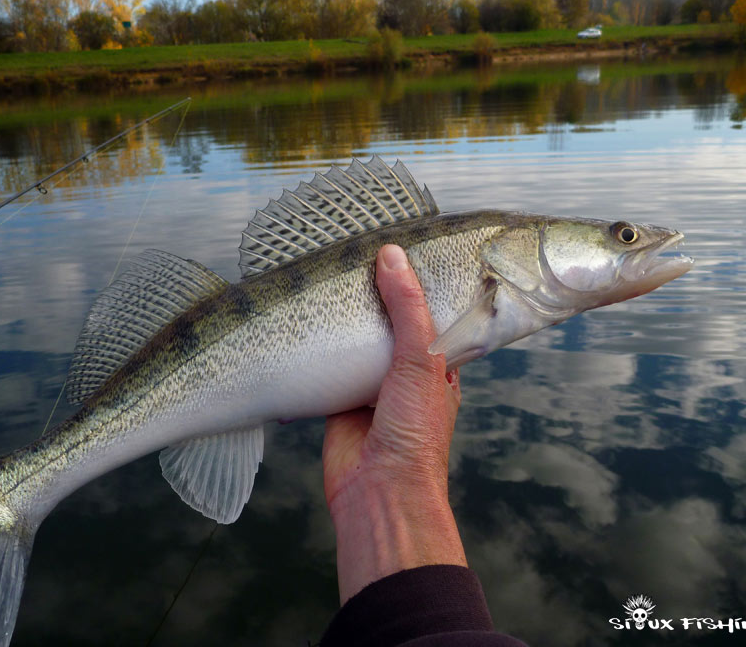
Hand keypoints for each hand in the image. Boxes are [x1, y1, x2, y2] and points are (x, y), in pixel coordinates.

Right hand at [323, 244, 466, 602]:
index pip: (432, 315)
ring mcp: (371, 388)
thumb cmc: (415, 430)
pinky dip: (317, 352)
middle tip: (356, 261)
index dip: (419, 288)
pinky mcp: (338, 400)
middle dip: (376, 301)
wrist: (378, 491)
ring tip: (330, 280)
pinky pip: (327, 368)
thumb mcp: (421, 359)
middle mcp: (407, 374)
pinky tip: (306, 323)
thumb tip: (391, 255)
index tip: (401, 254)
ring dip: (346, 324)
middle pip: (391, 327)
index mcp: (439, 365)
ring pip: (358, 345)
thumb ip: (407, 309)